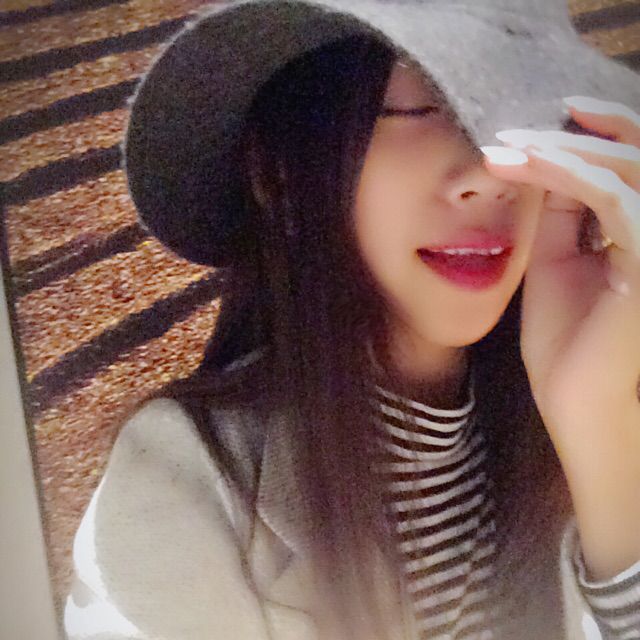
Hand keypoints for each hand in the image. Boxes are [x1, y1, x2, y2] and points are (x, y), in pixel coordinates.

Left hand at [480, 96, 639, 439]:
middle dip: (574, 133)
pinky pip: (611, 199)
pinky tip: (527, 164)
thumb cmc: (566, 339)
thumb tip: (550, 163)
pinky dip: (568, 174)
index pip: (625, 166)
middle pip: (632, 156)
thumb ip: (561, 213)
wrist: (574, 398)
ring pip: (623, 168)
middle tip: (514, 130)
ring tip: (506, 148)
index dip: (589, 136)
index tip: (534, 125)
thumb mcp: (556, 261)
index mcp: (637, 231)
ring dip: (560, 150)